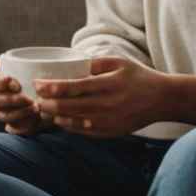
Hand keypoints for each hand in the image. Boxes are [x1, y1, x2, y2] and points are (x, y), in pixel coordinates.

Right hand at [0, 58, 44, 135]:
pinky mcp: (14, 125)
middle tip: (26, 97)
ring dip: (17, 112)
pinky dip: (24, 125)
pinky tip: (35, 119)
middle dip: (8, 98)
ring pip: (0, 114)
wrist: (57, 97)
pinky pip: (12, 129)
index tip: (9, 79)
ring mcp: (3, 112)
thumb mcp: (30, 65)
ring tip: (35, 107)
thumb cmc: (40, 78)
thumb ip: (9, 62)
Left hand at [33, 57, 170, 138]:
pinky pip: (83, 131)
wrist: (162, 100)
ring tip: (42, 109)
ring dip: (55, 116)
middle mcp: (107, 105)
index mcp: (108, 84)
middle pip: (68, 106)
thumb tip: (71, 64)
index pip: (73, 86)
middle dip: (47, 103)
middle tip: (33, 98)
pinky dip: (69, 125)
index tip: (36, 83)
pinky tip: (60, 119)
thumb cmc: (139, 77)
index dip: (51, 87)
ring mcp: (108, 121)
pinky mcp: (110, 132)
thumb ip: (95, 63)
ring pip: (73, 121)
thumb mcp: (119, 63)